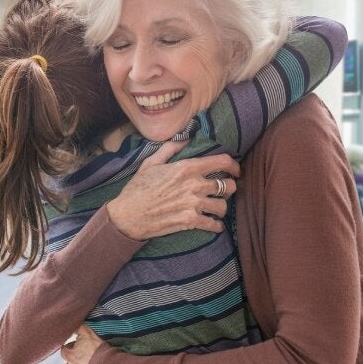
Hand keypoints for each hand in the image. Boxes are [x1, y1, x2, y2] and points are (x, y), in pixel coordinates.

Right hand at [106, 141, 239, 240]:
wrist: (127, 215)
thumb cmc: (137, 188)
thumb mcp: (151, 163)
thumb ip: (170, 148)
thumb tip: (186, 137)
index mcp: (186, 168)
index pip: (222, 162)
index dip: (234, 166)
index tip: (235, 170)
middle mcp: (194, 185)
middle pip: (228, 185)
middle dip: (228, 188)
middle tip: (223, 191)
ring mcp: (193, 204)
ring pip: (224, 206)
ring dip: (222, 208)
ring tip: (216, 208)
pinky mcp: (190, 222)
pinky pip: (214, 225)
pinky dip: (216, 226)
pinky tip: (214, 225)